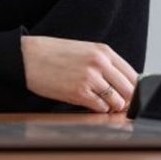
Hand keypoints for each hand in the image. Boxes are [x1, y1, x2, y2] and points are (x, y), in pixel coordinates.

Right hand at [21, 35, 138, 111]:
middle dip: (125, 100)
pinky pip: (101, 108)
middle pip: (130, 90)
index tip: (129, 96)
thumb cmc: (53, 53)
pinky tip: (86, 102)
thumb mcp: (83, 50)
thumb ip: (104, 64)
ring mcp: (90, 78)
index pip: (133, 75)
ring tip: (98, 102)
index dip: (133, 89)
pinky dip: (97, 109)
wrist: (27, 56)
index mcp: (103, 51)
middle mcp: (100, 63)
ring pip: (117, 102)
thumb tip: (124, 86)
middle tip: (115, 103)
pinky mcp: (79, 92)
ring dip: (111, 107)